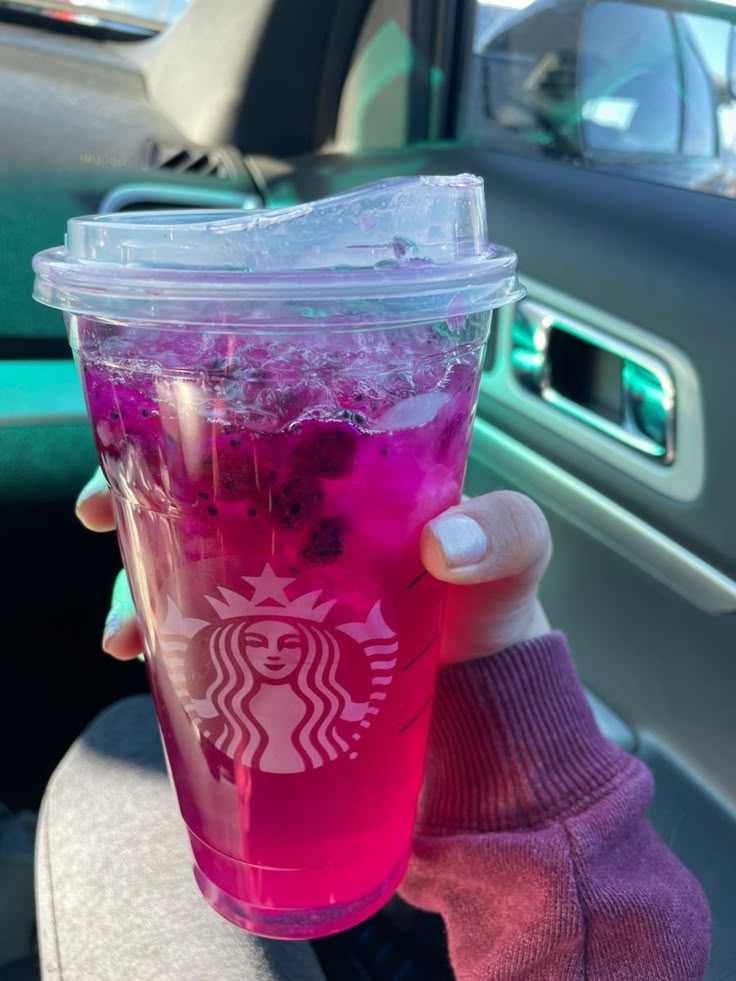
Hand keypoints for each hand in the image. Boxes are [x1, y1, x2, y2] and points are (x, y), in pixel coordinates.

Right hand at [76, 470, 550, 663]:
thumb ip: (509, 535)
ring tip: (125, 625)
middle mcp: (301, 532)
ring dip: (138, 583)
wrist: (483, 726)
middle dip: (143, 498)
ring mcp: (276, 594)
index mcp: (347, 488)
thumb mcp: (515, 566)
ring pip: (185, 567)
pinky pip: (196, 635)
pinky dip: (161, 643)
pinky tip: (140, 660)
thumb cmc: (493, 627)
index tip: (149, 431)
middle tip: (100, 513)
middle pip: (203, 498)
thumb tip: (446, 542)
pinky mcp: (264, 653)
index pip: (264, 436)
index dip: (203, 425)